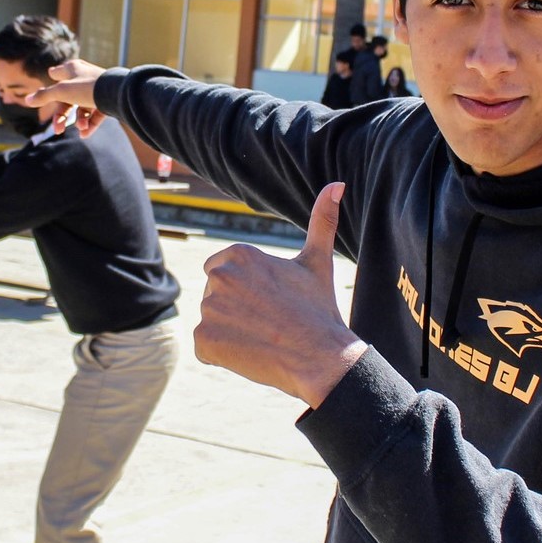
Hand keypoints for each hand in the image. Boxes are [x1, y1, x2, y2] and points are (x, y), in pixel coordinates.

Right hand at [26, 58, 107, 137]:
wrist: (117, 93)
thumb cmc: (86, 87)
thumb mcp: (61, 91)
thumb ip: (44, 96)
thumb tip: (26, 100)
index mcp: (73, 70)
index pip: (58, 72)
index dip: (53, 76)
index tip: (50, 78)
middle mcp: (84, 78)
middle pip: (67, 99)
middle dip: (62, 116)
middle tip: (58, 130)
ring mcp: (96, 90)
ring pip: (82, 108)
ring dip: (79, 121)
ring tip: (82, 129)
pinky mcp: (107, 102)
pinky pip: (95, 115)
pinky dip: (90, 125)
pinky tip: (85, 134)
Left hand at [193, 182, 365, 405]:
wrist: (322, 358)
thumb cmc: (319, 310)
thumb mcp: (317, 262)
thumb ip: (321, 221)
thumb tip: (337, 184)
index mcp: (239, 254)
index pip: (220, 270)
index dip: (244, 290)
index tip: (268, 301)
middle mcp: (219, 276)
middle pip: (214, 296)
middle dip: (234, 310)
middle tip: (267, 322)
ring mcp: (209, 309)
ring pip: (212, 322)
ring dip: (230, 334)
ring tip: (262, 338)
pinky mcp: (204, 339)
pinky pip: (205, 348)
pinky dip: (222, 355)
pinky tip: (250, 354)